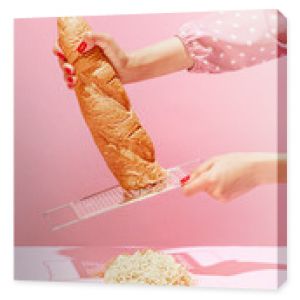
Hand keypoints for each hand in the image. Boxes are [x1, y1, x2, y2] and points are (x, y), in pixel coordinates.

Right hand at [53, 33, 192, 85]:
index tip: (60, 52)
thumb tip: (85, 36)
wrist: (127, 70)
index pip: (64, 47)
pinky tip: (73, 85)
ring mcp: (83, 71)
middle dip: (62, 64)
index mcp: (82, 49)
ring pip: (67, 74)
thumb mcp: (108, 41)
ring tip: (72, 78)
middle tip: (70, 68)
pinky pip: (75, 84)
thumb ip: (97, 37)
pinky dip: (71, 85)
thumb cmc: (119, 54)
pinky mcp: (87, 81)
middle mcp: (80, 60)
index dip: (58, 49)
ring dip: (65, 76)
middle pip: (63, 61)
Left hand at [182, 153, 284, 201]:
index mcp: (209, 179)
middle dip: (202, 181)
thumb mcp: (213, 161)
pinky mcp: (225, 200)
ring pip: (207, 191)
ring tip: (224, 176)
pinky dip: (218, 188)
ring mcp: (220, 197)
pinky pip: (215, 193)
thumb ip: (198, 171)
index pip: (188, 191)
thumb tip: (187, 180)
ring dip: (211, 184)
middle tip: (215, 172)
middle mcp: (214, 191)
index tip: (186, 184)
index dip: (185, 187)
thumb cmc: (234, 162)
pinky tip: (228, 181)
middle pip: (198, 188)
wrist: (254, 170)